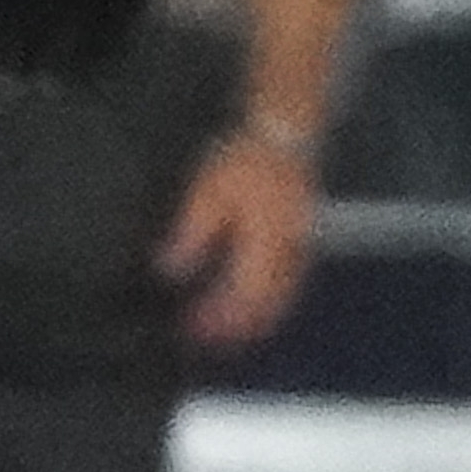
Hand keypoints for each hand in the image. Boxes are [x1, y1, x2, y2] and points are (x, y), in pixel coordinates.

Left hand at [163, 126, 320, 347]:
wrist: (284, 132)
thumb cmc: (244, 160)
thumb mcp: (207, 194)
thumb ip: (190, 236)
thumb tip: (169, 272)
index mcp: (264, 247)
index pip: (241, 302)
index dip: (217, 323)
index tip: (189, 330)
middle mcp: (288, 255)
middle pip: (265, 310)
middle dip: (235, 330)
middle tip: (203, 339)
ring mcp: (300, 249)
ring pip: (281, 301)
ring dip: (252, 320)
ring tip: (223, 328)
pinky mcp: (301, 240)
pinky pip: (289, 285)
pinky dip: (268, 302)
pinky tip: (248, 300)